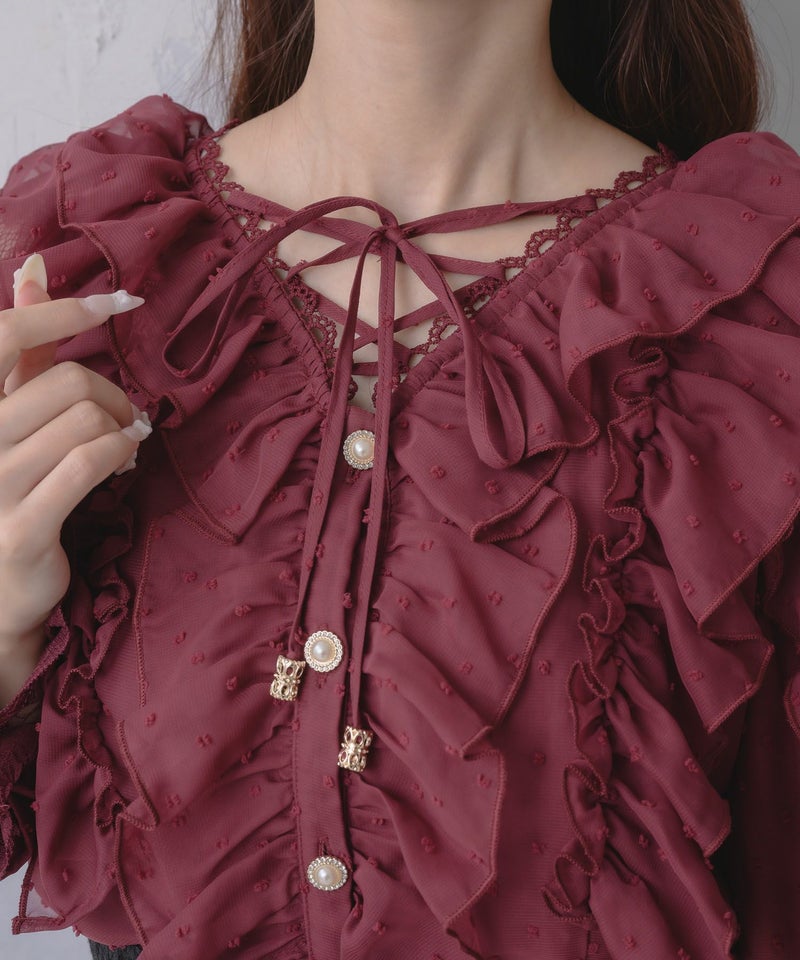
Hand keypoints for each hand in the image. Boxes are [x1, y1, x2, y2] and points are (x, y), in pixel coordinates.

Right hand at [0, 254, 150, 649]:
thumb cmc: (12, 484)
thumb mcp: (12, 412)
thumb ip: (22, 350)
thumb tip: (32, 268)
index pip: (7, 334)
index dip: (67, 310)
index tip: (123, 301)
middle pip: (67, 381)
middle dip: (112, 396)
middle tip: (127, 419)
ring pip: (85, 421)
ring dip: (123, 430)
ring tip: (126, 444)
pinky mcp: (21, 528)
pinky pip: (87, 465)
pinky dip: (119, 454)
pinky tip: (125, 461)